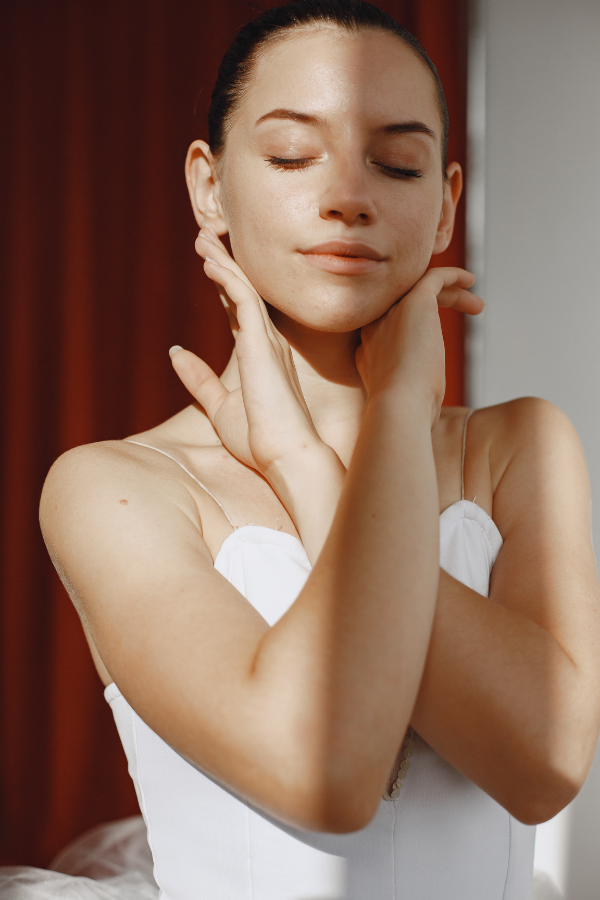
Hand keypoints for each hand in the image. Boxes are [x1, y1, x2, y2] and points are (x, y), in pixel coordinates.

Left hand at [171, 227, 322, 478]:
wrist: (285, 455)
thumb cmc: (259, 438)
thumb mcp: (218, 406)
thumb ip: (199, 379)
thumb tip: (175, 352)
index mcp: (259, 357)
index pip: (239, 312)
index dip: (224, 287)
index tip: (210, 265)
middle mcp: (267, 343)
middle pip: (243, 292)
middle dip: (224, 264)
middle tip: (204, 239)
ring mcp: (268, 340)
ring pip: (244, 287)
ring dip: (222, 261)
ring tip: (202, 238)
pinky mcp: (264, 343)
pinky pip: (246, 298)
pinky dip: (228, 277)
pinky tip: (210, 262)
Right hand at [356, 267, 482, 428]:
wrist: (398, 406)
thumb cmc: (406, 413)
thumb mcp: (407, 399)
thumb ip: (412, 389)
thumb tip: (428, 404)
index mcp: (369, 348)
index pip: (392, 324)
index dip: (420, 325)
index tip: (439, 337)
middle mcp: (375, 325)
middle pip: (405, 302)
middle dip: (436, 305)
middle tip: (467, 311)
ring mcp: (391, 311)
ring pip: (420, 288)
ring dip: (450, 294)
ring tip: (477, 306)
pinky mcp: (414, 302)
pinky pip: (433, 277)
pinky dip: (452, 275)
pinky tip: (471, 280)